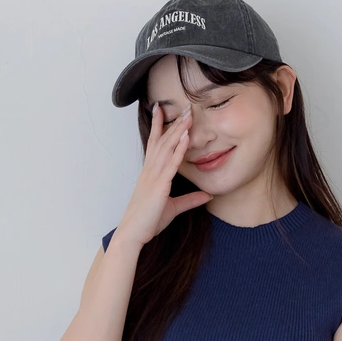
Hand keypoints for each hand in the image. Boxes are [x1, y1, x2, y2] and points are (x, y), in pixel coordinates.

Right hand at [116, 102, 212, 246]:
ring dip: (178, 130)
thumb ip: (190, 200)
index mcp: (150, 173)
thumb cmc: (148, 221)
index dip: (158, 125)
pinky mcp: (159, 186)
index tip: (160, 109)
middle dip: (174, 122)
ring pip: (167, 147)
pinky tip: (186, 137)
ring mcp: (154, 176)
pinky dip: (179, 149)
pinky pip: (171, 164)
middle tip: (184, 106)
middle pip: (162, 140)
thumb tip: (208, 195)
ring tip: (188, 115)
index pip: (154, 143)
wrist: (133, 234)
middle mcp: (150, 170)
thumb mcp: (174, 208)